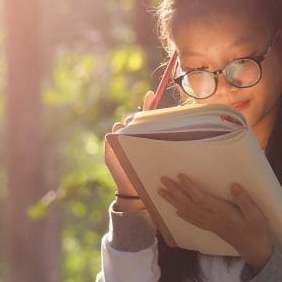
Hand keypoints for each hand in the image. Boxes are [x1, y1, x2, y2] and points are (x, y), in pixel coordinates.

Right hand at [104, 91, 154, 206]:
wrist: (133, 187)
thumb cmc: (145, 170)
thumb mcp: (154, 151)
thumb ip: (157, 136)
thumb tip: (171, 126)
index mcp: (140, 134)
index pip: (143, 115)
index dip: (147, 103)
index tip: (152, 94)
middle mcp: (128, 134)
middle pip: (130, 118)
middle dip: (134, 120)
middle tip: (142, 129)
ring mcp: (117, 139)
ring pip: (120, 125)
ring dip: (126, 128)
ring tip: (132, 138)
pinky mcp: (109, 146)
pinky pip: (111, 134)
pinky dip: (116, 136)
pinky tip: (121, 142)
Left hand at [158, 175, 273, 269]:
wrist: (255, 250)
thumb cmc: (256, 230)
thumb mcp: (256, 215)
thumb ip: (244, 200)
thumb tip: (234, 185)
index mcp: (222, 213)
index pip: (201, 199)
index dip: (189, 188)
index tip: (180, 176)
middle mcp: (212, 218)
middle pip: (189, 204)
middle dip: (175, 192)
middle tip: (163, 180)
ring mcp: (210, 225)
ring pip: (188, 212)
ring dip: (174, 201)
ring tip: (161, 192)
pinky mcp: (211, 228)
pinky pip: (193, 221)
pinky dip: (183, 215)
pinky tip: (176, 211)